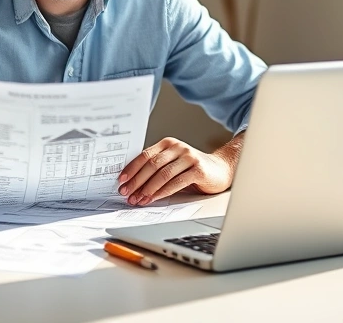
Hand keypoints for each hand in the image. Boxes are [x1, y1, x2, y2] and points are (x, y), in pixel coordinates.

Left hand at [117, 134, 243, 205]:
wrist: (221, 170)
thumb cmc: (192, 169)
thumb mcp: (173, 163)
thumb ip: (157, 168)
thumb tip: (132, 182)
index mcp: (168, 144)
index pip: (145, 155)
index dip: (132, 168)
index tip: (121, 180)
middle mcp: (178, 148)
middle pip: (152, 164)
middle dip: (137, 180)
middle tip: (126, 192)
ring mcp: (189, 157)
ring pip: (163, 173)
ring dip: (147, 188)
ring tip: (138, 199)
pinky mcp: (198, 170)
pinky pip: (176, 182)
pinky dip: (162, 191)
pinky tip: (153, 198)